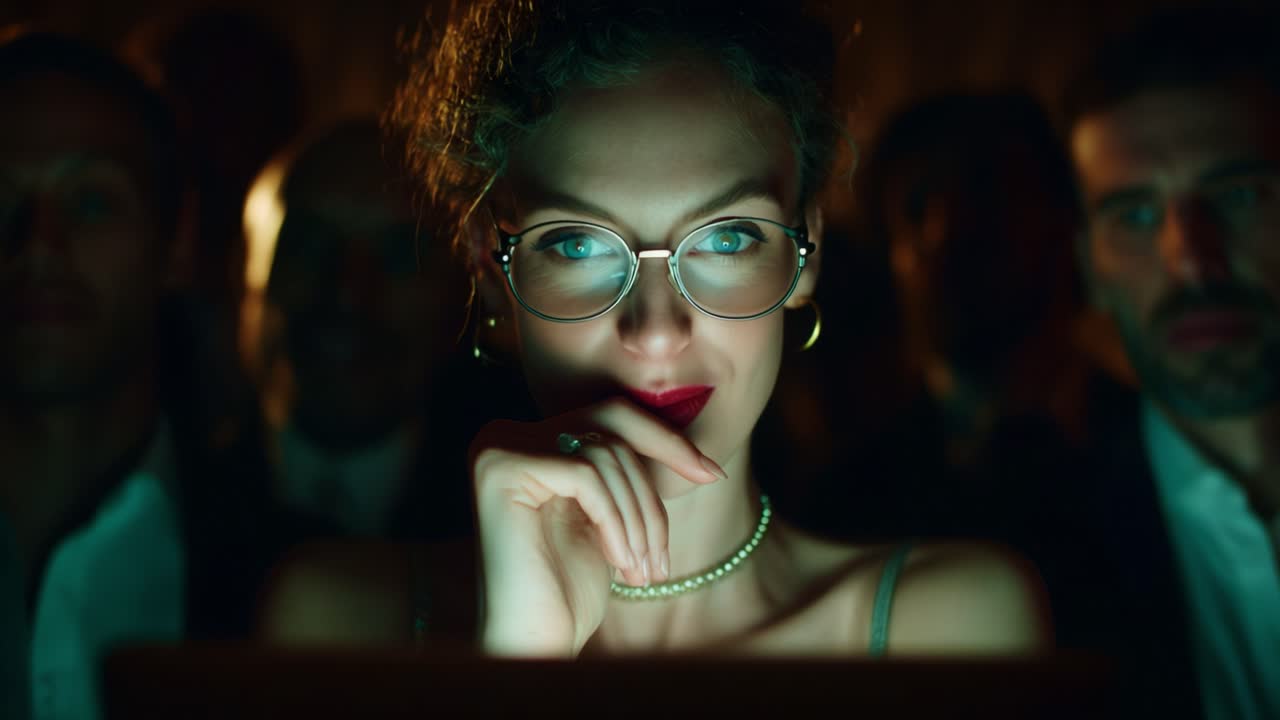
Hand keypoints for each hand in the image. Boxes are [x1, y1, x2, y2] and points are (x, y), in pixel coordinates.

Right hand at [469, 398, 725, 656]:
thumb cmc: (569, 589)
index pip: (609, 416)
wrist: (532, 644)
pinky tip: (621, 563)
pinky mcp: (501, 471)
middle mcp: (503, 434)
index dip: (665, 440)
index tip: (712, 474)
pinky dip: (616, 521)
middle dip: (653, 483)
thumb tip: (698, 453)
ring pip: (604, 454)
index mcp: (527, 439)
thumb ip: (626, 471)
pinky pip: (586, 477)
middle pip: (609, 425)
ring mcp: (497, 450)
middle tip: (669, 544)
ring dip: (639, 517)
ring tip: (644, 570)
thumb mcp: (608, 517)